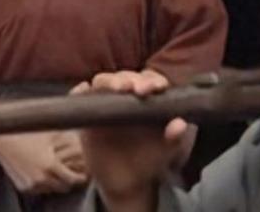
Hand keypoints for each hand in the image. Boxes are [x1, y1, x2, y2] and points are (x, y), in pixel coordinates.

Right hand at [0, 130, 87, 194]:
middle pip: (63, 187)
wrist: (4, 142)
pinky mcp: (23, 187)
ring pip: (51, 190)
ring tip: (57, 171)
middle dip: (69, 180)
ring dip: (56, 183)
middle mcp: (41, 178)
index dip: (79, 177)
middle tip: (72, 172)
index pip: (72, 180)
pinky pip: (39, 190)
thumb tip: (83, 126)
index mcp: (51, 166)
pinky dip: (44, 184)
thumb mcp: (51, 134)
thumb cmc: (28, 134)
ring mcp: (31, 185)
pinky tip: (43, 172)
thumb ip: (68, 136)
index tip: (83, 173)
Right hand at [71, 70, 188, 211]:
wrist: (127, 182)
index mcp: (148, 99)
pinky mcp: (87, 116)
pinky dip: (79, 91)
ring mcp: (105, 104)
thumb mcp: (166, 152)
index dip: (152, 80)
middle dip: (130, 78)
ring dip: (109, 81)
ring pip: (103, 83)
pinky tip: (82, 90)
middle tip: (133, 87)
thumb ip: (175, 138)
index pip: (150, 80)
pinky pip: (80, 98)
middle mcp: (125, 96)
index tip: (155, 87)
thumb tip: (180, 124)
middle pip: (125, 77)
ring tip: (116, 88)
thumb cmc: (150, 160)